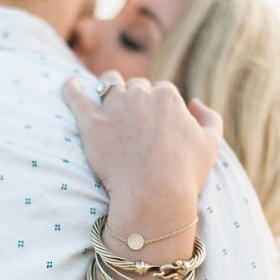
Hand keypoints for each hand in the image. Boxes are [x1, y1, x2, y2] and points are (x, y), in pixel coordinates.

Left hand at [63, 70, 222, 208]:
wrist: (153, 195)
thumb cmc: (184, 175)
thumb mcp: (211, 145)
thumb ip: (209, 118)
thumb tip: (195, 102)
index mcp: (168, 96)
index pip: (161, 91)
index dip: (158, 106)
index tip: (156, 123)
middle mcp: (140, 95)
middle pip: (135, 86)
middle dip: (135, 97)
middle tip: (133, 119)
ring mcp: (113, 107)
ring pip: (108, 83)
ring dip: (109, 86)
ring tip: (104, 95)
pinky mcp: (90, 122)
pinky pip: (75, 96)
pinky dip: (71, 88)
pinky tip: (69, 84)